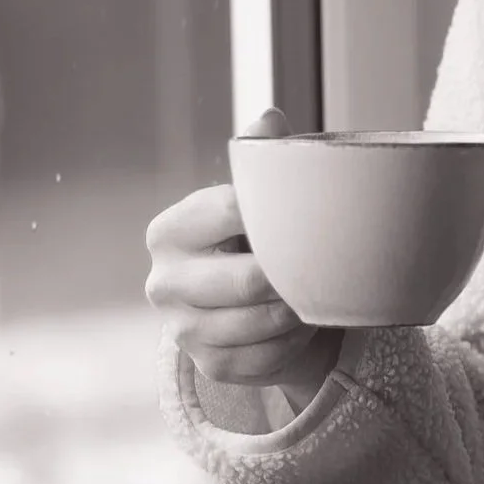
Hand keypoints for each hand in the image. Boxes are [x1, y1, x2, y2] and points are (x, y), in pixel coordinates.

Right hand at [146, 108, 343, 407]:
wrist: (250, 310)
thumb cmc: (253, 242)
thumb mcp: (253, 200)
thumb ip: (258, 158)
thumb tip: (270, 116)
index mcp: (169, 231)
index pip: (231, 212)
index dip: (277, 215)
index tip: (305, 217)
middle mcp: (163, 282)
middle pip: (249, 279)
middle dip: (291, 275)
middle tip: (320, 266)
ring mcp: (181, 329)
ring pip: (262, 323)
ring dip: (298, 311)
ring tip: (312, 294)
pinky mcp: (210, 366)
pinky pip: (269, 357)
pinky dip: (295, 343)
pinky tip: (300, 325)